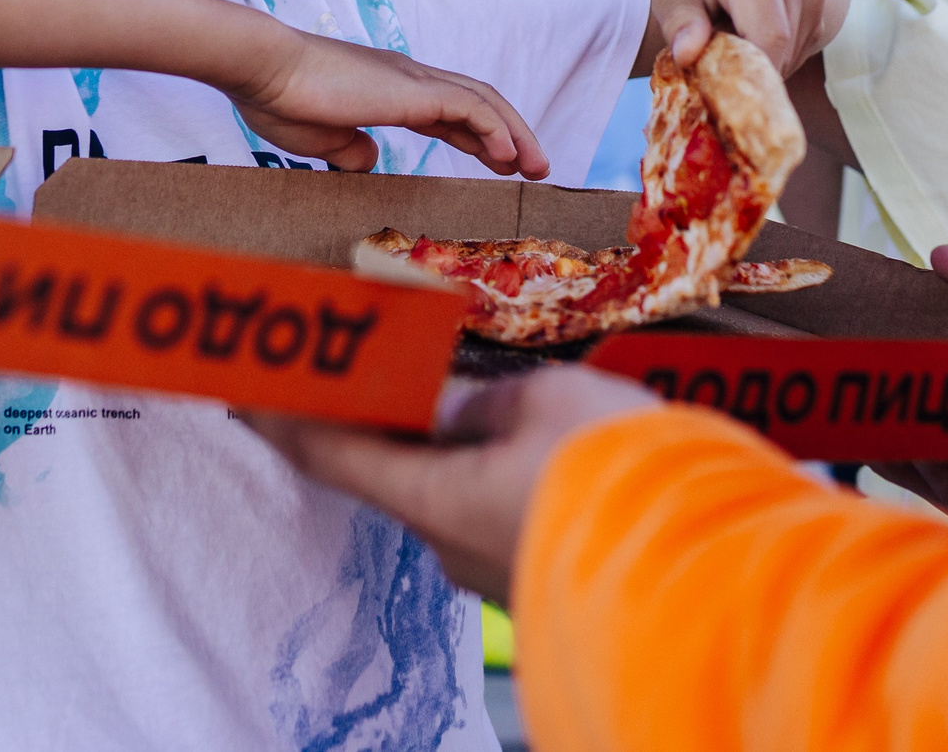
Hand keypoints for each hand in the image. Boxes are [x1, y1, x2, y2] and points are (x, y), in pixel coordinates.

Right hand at [235, 29, 549, 177]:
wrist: (263, 69)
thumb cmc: (280, 99)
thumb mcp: (323, 136)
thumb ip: (349, 147)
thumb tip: (369, 161)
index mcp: (390, 88)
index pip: (450, 110)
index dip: (478, 136)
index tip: (499, 161)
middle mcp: (409, 78)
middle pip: (477, 103)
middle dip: (510, 135)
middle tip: (533, 167)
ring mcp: (413, 80)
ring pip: (483, 102)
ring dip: (515, 134)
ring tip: (535, 167)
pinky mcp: (412, 90)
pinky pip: (470, 107)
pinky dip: (495, 129)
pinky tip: (509, 155)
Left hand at [248, 365, 658, 602]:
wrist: (703, 578)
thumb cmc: (616, 478)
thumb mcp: (545, 405)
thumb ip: (479, 400)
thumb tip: (441, 400)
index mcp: (433, 497)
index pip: (332, 454)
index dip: (284, 418)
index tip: (245, 392)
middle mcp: (449, 542)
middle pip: (390, 470)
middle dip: (371, 419)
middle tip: (356, 369)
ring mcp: (494, 567)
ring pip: (448, 490)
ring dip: (436, 442)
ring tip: (441, 389)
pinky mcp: (538, 572)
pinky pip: (492, 509)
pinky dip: (482, 467)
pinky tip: (511, 439)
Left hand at [652, 0, 846, 75]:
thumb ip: (678, 19)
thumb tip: (687, 54)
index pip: (770, 33)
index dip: (753, 70)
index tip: (726, 85)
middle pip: (786, 44)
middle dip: (755, 67)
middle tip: (722, 63)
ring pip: (797, 48)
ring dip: (767, 60)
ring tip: (736, 40)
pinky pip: (805, 43)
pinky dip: (780, 52)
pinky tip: (755, 35)